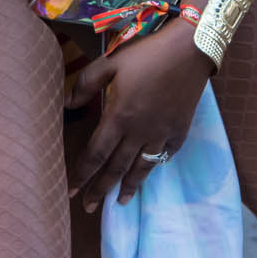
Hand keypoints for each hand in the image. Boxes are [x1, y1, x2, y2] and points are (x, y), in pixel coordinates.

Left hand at [67, 20, 210, 211]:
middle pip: (116, 168)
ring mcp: (161, 133)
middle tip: (88, 209)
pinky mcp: (179, 130)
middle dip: (100, 190)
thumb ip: (86, 84)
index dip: (82, 174)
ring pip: (141, 168)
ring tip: (119, 203)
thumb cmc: (146, 53)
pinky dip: (154, 166)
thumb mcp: (110, 62)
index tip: (71, 192)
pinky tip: (148, 172)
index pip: (95, 154)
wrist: (189, 48)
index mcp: (118, 116)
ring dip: (128, 187)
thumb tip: (67, 105)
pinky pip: (164, 155)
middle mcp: (138, 132)